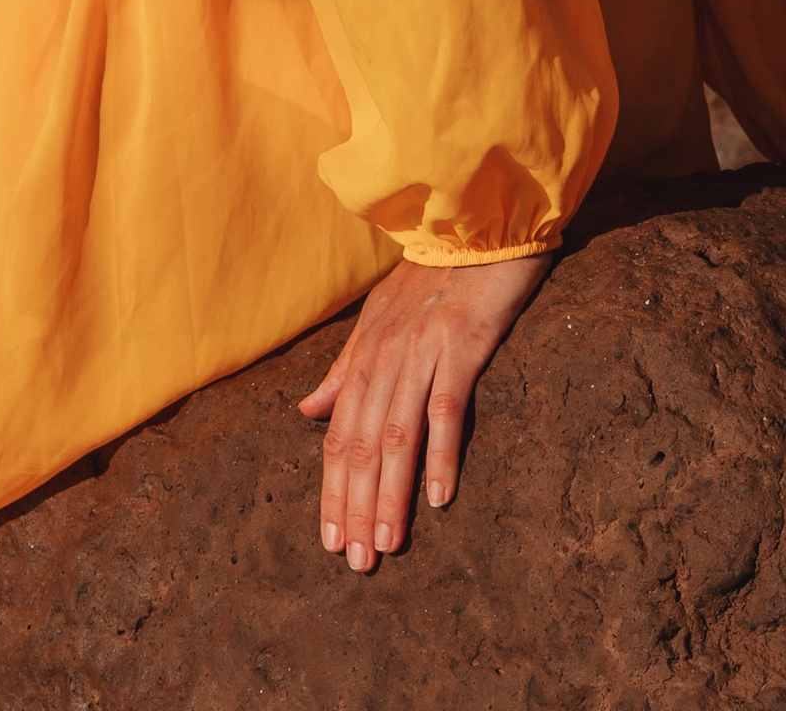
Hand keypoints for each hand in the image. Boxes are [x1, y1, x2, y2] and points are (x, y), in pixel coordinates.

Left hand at [295, 250, 547, 569]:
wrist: (478, 224)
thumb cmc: (433, 275)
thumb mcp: (379, 318)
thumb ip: (345, 368)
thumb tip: (306, 411)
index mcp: (365, 352)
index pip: (339, 434)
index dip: (332, 489)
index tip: (330, 539)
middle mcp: (385, 355)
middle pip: (361, 442)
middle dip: (354, 505)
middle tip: (354, 562)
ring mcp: (422, 351)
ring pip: (396, 434)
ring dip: (390, 493)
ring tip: (385, 545)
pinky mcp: (462, 346)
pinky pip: (447, 406)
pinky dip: (441, 452)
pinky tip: (439, 497)